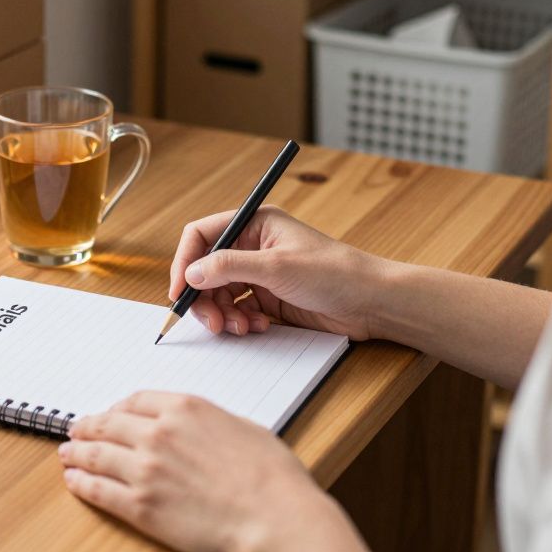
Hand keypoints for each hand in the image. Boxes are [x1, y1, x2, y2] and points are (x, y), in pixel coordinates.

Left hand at [60, 392, 386, 551]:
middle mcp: (158, 433)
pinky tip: (74, 482)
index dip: (117, 407)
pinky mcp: (140, 506)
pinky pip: (99, 490)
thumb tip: (197, 430)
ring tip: (67, 454)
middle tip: (76, 430)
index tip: (111, 413)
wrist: (274, 518)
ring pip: (96, 455)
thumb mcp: (242, 428)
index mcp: (184, 408)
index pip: (135, 401)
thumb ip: (209, 423)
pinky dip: (82, 484)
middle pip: (108, 424)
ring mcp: (145, 469)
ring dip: (77, 453)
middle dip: (88, 427)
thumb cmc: (272, 477)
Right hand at [169, 206, 387, 339]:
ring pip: (220, 293)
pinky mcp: (269, 297)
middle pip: (206, 269)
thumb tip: (191, 274)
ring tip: (240, 327)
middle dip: (205, 297)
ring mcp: (260, 273)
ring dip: (223, 313)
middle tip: (212, 322)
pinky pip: (238, 309)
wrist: (371, 303)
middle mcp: (253, 245)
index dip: (185, 262)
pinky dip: (240, 321)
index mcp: (254, 223)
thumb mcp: (276, 267)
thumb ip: (229, 267)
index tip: (180, 291)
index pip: (202, 235)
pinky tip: (257, 327)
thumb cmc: (334, 272)